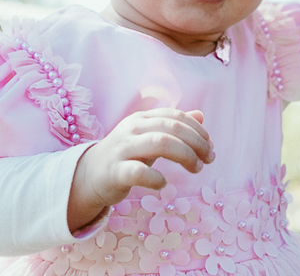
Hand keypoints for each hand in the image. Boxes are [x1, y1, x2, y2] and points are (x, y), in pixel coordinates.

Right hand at [68, 109, 214, 230]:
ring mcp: (122, 149)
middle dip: (196, 143)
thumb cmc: (126, 155)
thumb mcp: (150, 137)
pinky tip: (164, 184)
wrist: (89, 176)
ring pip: (160, 143)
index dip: (197, 130)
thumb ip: (174, 127)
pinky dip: (155, 178)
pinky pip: (138, 172)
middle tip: (209, 160)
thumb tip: (200, 115)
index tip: (210, 146)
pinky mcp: (114, 172)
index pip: (175, 116)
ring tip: (196, 168)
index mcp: (142, 118)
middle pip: (172, 128)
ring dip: (185, 156)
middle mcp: (132, 129)